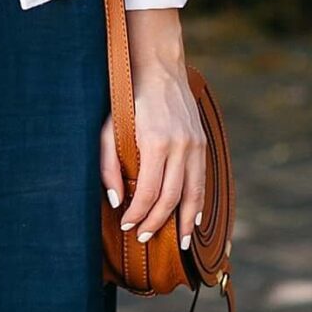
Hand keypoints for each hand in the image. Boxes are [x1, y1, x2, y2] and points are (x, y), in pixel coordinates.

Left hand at [99, 9, 206, 254]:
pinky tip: (192, 219)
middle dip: (157, 222)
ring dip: (184, 222)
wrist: (160, 68)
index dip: (137, 214)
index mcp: (156, 143)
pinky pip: (202, 180)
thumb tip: (115, 201)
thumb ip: (109, 166)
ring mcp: (195, 144)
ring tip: (178, 243)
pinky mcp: (202, 142)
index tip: (127, 225)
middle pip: (171, 198)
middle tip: (144, 237)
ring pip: (193, 194)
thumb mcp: (109, 129)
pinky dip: (198, 203)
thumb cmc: (128, 98)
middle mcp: (181, 146)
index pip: (148, 192)